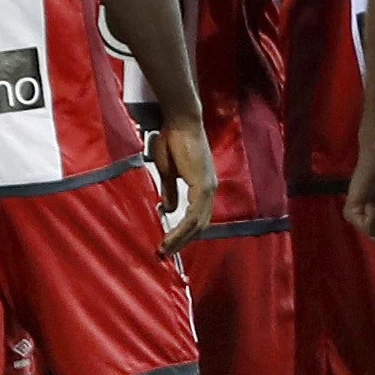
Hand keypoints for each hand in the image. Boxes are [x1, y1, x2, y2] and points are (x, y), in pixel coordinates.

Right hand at [152, 115, 216, 256]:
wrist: (180, 122)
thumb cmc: (173, 140)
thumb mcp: (168, 172)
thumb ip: (171, 191)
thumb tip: (169, 210)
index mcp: (203, 186)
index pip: (197, 217)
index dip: (183, 233)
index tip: (167, 244)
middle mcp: (210, 189)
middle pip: (200, 225)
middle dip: (182, 241)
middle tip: (165, 253)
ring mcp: (208, 187)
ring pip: (198, 222)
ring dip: (181, 238)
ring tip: (164, 249)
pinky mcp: (202, 185)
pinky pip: (194, 213)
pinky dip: (182, 228)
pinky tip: (171, 236)